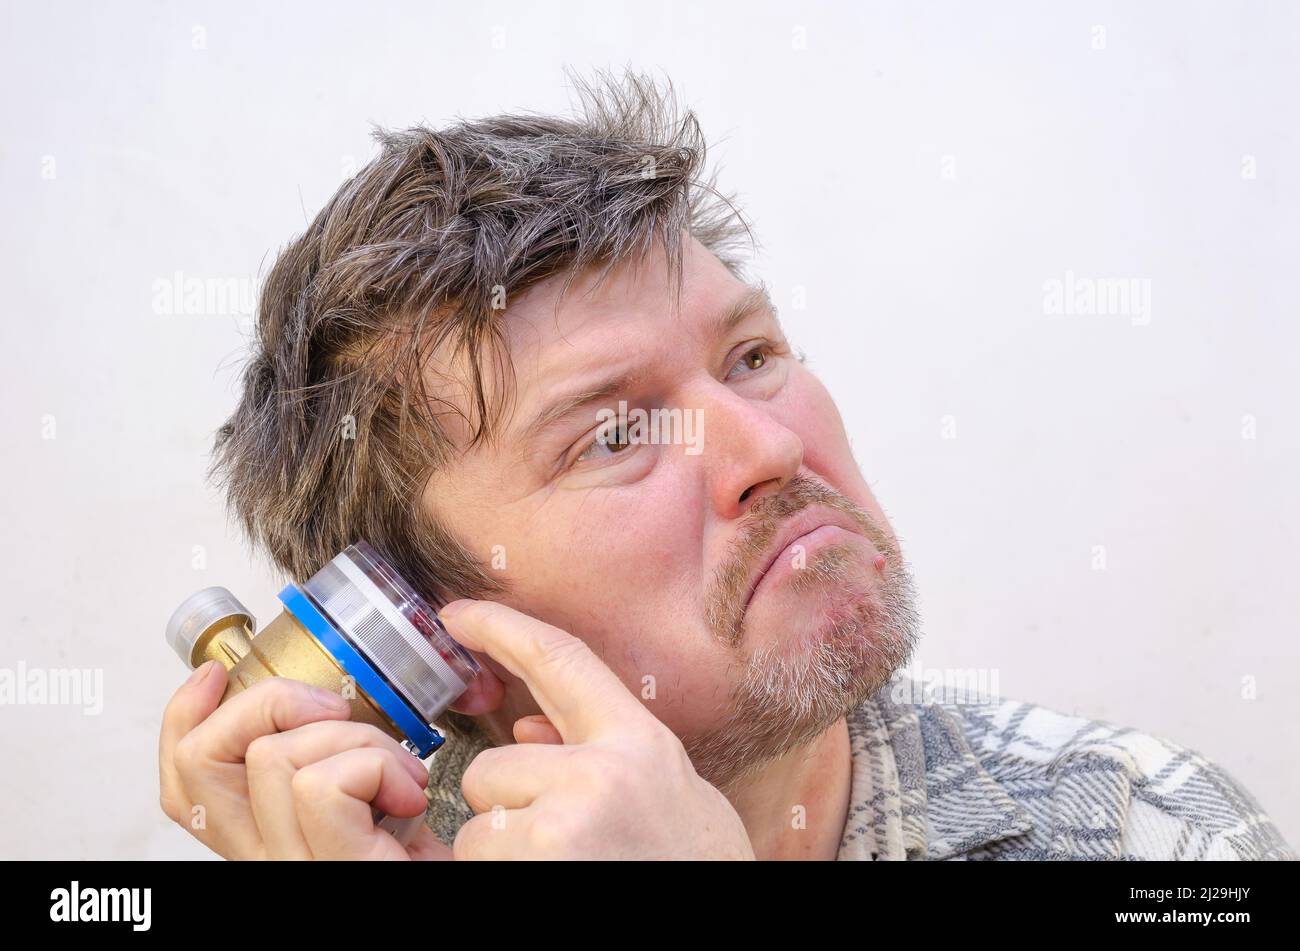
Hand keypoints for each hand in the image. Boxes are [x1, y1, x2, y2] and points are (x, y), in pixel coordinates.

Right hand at [158, 664, 449, 859]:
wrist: (486, 877)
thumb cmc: (432, 854)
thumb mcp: (371, 796)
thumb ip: (327, 760)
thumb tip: (313, 697)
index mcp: (268, 836)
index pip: (185, 779)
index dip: (185, 715)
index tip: (218, 674)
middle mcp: (269, 858)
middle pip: (201, 759)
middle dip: (267, 702)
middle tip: (336, 711)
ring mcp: (297, 868)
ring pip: (272, 756)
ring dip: (354, 738)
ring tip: (400, 773)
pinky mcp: (336, 868)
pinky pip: (324, 783)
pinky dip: (376, 764)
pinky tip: (409, 794)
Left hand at [439, 599, 754, 859]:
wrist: (731, 927)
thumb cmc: (691, 867)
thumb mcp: (664, 798)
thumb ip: (600, 759)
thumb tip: (521, 733)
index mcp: (640, 744)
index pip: (560, 660)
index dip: (501, 628)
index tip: (456, 614)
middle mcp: (602, 774)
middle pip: (491, 768)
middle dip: (505, 809)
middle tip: (560, 850)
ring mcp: (566, 828)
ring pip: (477, 827)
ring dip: (501, 855)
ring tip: (564, 872)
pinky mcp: (537, 869)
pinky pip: (477, 863)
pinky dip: (499, 878)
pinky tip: (553, 887)